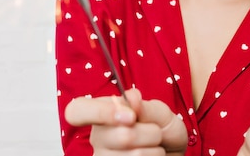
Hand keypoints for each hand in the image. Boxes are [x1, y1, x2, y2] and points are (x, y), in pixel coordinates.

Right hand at [65, 88, 187, 155]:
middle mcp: (98, 138)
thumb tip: (130, 98)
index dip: (100, 112)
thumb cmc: (163, 131)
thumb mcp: (160, 113)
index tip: (131, 116)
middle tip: (155, 132)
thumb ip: (145, 106)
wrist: (172, 153)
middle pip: (121, 136)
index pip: (77, 110)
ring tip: (153, 147)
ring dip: (154, 150)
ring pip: (135, 155)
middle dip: (149, 133)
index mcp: (103, 113)